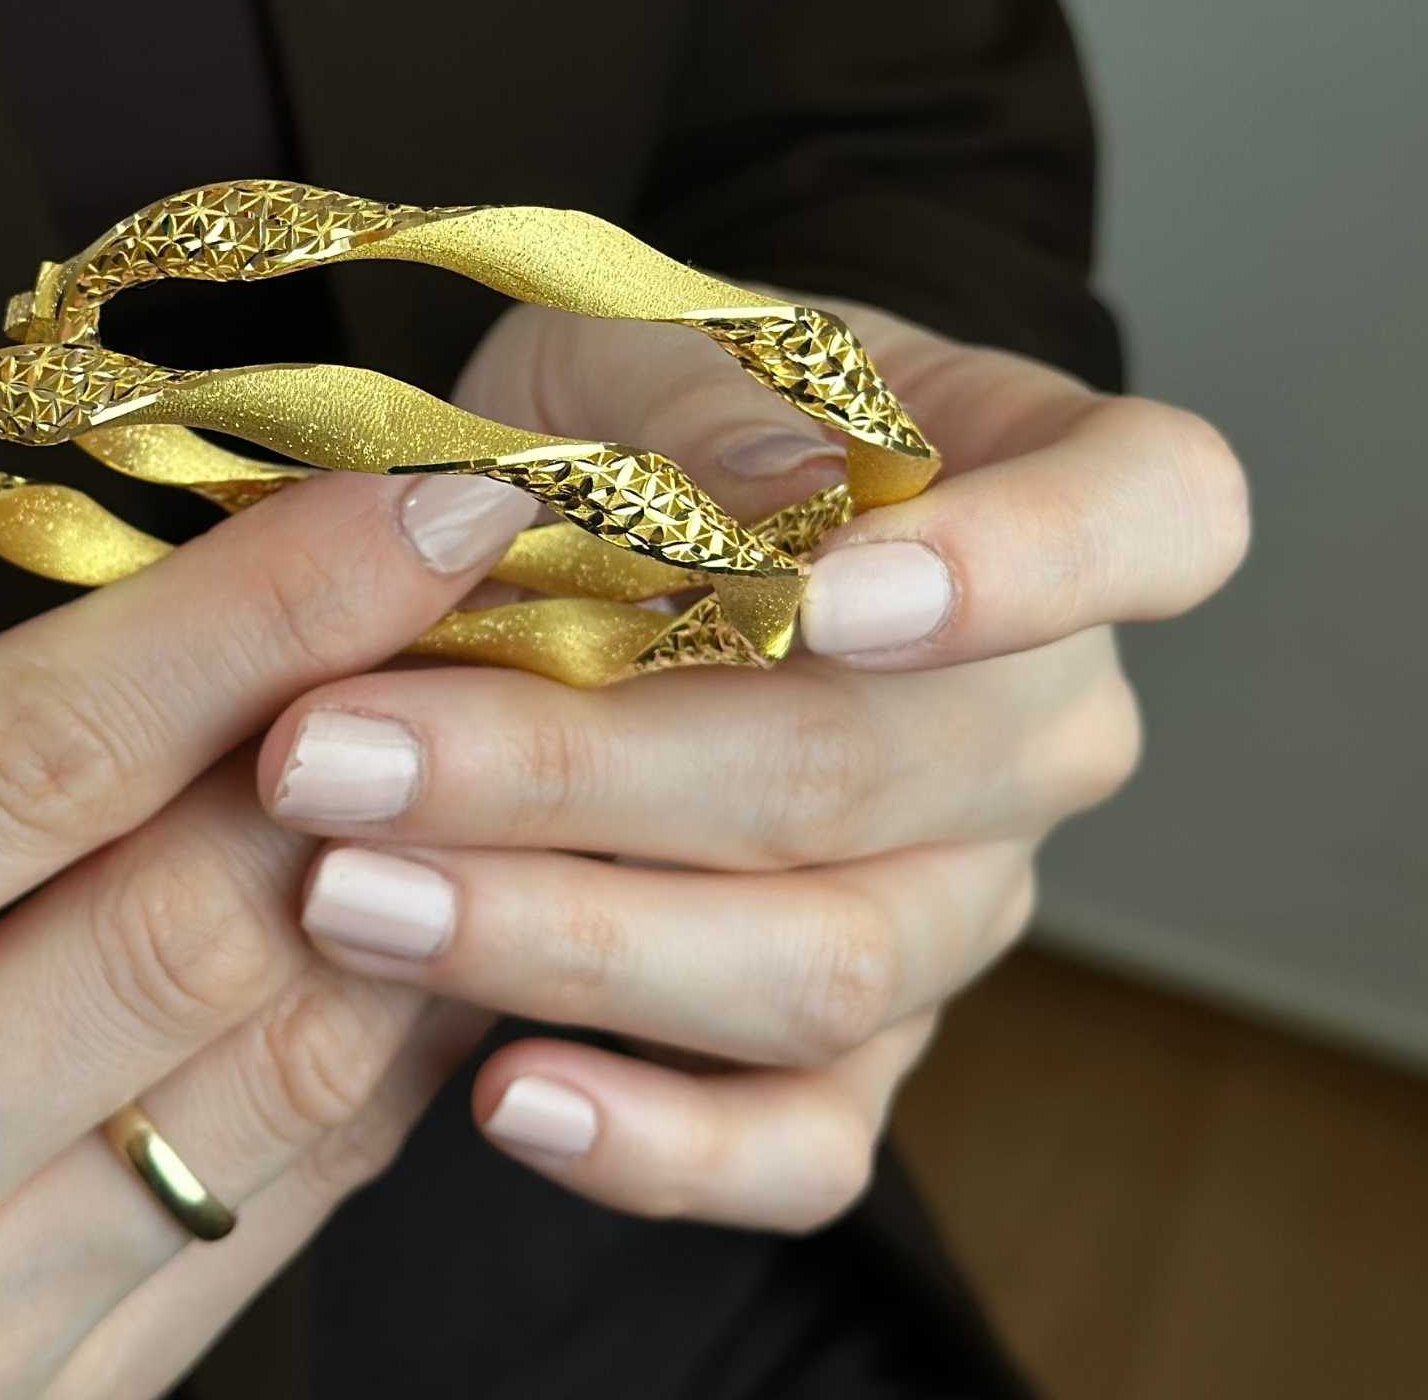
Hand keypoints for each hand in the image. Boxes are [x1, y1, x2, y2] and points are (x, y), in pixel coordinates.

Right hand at [0, 468, 530, 1397]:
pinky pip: (287, 1202)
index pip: (38, 758)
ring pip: (283, 1074)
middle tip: (502, 607)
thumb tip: (233, 666)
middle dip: (385, 738)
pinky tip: (442, 928)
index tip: (425, 503)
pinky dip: (389, 1048)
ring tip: (506, 751)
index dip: (265, 610)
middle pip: (191, 922)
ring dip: (430, 886)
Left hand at [257, 298, 1249, 1230]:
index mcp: (1049, 492)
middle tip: (339, 755)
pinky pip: (809, 1136)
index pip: (1150, 520)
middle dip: (584, 772)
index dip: (1022, 566)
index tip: (824, 598)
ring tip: (349, 895)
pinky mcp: (865, 1037)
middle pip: (872, 774)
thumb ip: (702, 404)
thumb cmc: (644, 409)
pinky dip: (664, 1142)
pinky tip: (506, 1095)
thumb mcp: (642, 348)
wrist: (620, 522)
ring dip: (570, 939)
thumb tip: (768, 490)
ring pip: (819, 964)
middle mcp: (1038, 715)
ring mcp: (963, 891)